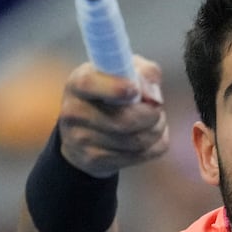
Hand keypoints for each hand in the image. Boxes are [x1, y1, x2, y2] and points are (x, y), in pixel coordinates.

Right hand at [57, 56, 168, 177]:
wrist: (85, 132)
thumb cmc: (111, 94)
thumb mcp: (124, 72)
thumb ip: (144, 72)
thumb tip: (154, 97)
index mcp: (78, 83)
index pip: (89, 84)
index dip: (115, 88)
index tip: (134, 90)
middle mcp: (74, 111)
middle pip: (125, 120)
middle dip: (152, 114)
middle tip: (157, 108)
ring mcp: (81, 139)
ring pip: (138, 140)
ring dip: (156, 129)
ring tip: (154, 120)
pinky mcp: (94, 160)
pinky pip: (142, 154)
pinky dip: (156, 144)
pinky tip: (149, 136)